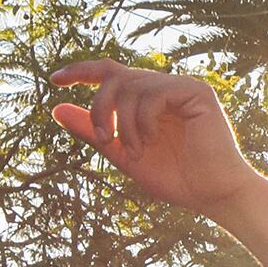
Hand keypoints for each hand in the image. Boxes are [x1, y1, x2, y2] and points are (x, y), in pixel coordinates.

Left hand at [51, 61, 264, 216]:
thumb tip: (56, 108)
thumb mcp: (123, 154)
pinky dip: (143, 118)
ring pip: (132, 85)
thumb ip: (93, 131)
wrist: (213, 195)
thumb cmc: (175, 178)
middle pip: (115, 76)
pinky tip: (151, 140)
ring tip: (134, 150)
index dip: (80, 72)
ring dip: (123, 121)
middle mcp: (164, 88)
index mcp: (148, 100)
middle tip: (103, 139)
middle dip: (100, 107)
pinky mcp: (197, 92)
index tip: (54, 81)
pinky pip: (154, 92)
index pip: (110, 73)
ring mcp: (181, 87)